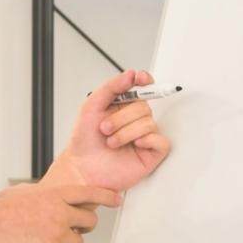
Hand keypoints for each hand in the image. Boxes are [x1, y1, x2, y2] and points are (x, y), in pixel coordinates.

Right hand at [0, 183, 121, 242]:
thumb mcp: (21, 193)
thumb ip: (42, 194)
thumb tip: (50, 196)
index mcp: (53, 194)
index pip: (89, 193)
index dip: (106, 196)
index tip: (117, 200)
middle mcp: (60, 212)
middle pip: (89, 222)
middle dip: (82, 228)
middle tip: (68, 231)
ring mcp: (57, 233)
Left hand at [44, 69, 171, 191]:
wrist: (81, 169)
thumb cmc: (85, 142)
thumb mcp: (91, 106)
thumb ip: (112, 87)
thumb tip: (131, 74)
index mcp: (123, 106)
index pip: (142, 88)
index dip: (145, 81)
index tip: (141, 78)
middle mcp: (135, 120)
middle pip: (144, 106)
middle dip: (121, 118)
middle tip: (105, 129)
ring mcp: (144, 137)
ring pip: (149, 123)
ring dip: (126, 132)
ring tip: (111, 142)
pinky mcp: (151, 154)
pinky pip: (161, 142)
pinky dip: (147, 141)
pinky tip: (134, 145)